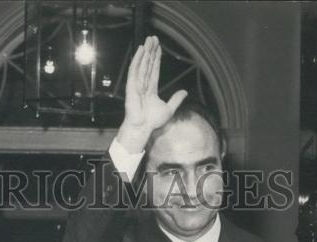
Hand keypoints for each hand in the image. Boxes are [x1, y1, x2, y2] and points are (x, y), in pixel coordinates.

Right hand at [117, 36, 187, 153]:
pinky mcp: (131, 87)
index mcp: (151, 89)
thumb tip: (185, 92)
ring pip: (142, 65)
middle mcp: (143, 85)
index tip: (158, 48)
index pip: (154, 70)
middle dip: (151, 51)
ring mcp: (137, 85)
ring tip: (148, 40)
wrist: (143, 128)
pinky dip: (137, 60)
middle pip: (148, 64)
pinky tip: (140, 50)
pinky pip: (134, 71)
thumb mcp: (169, 108)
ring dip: (145, 52)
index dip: (156, 58)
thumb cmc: (152, 121)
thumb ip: (176, 99)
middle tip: (153, 38)